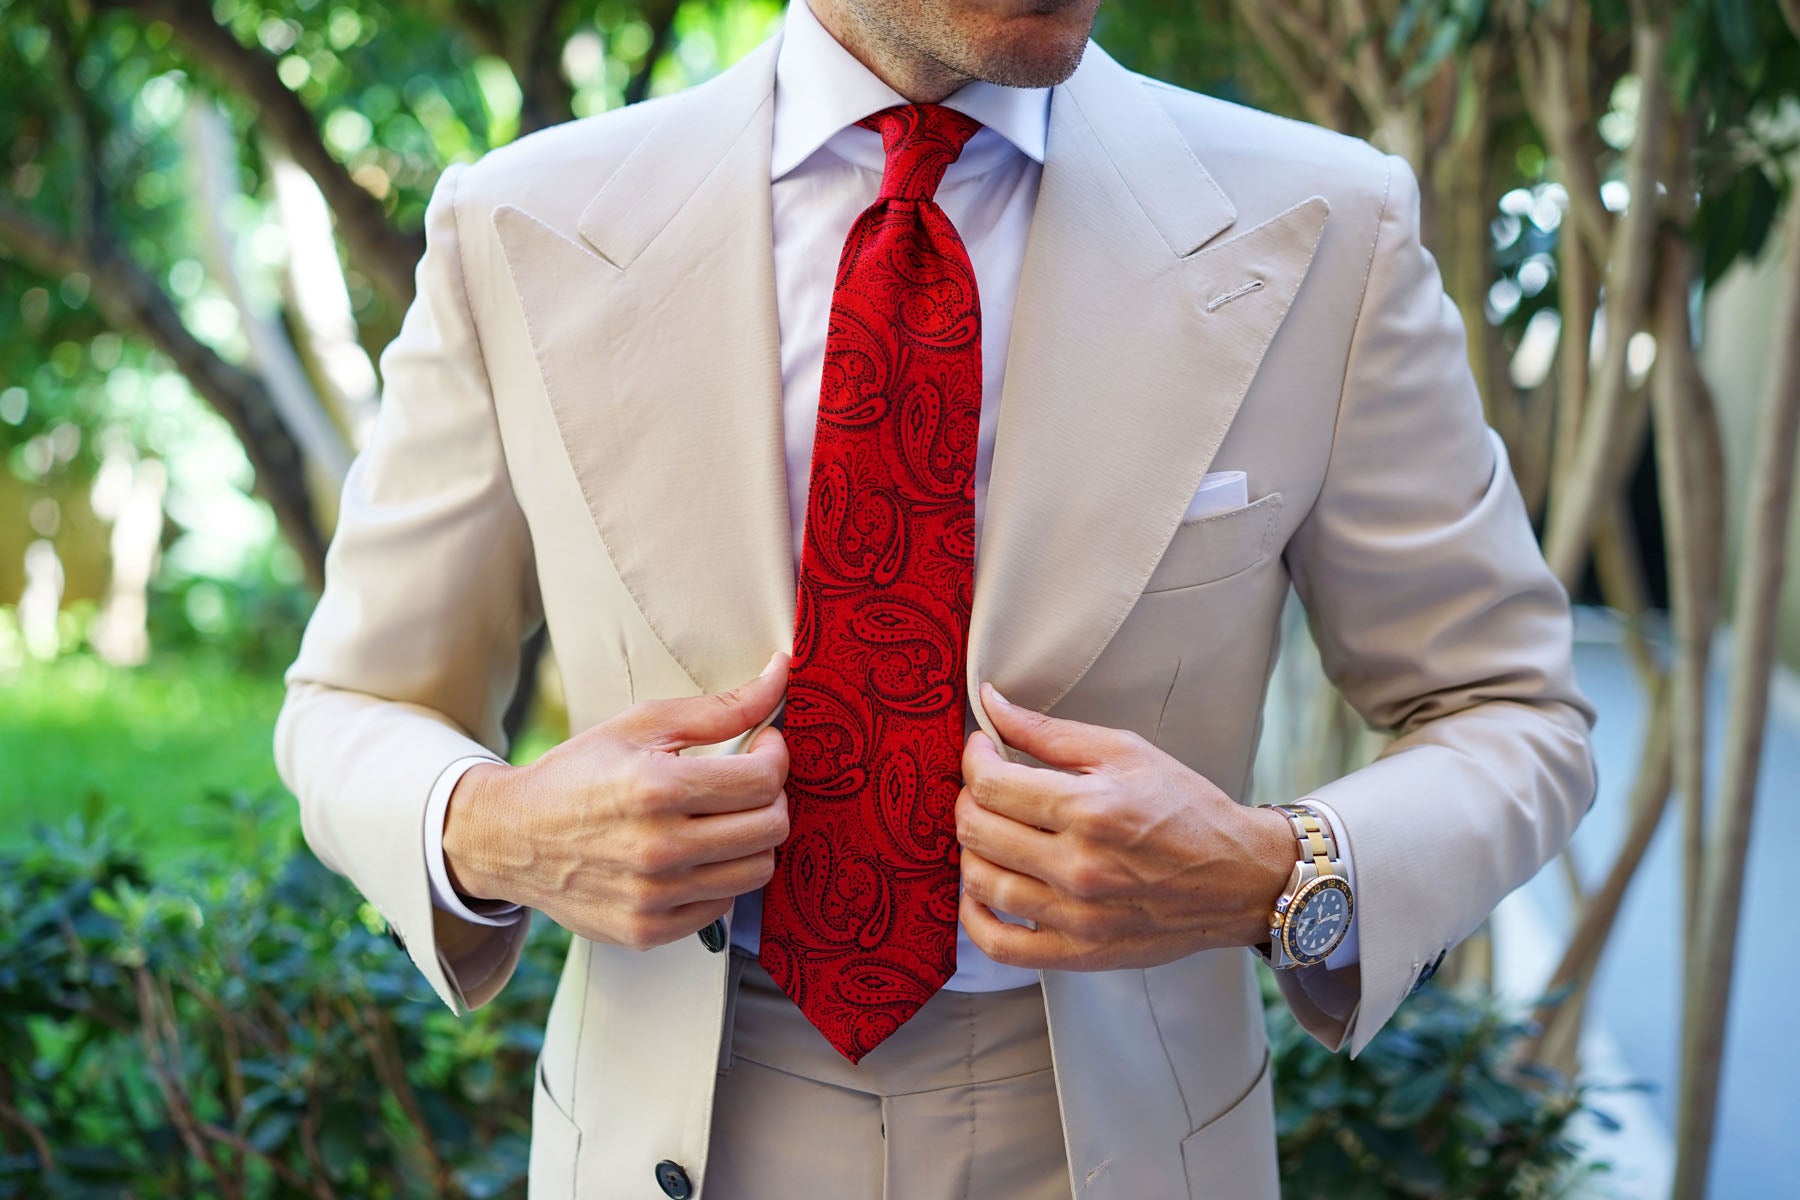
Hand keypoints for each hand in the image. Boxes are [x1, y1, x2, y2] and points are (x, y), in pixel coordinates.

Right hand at [443, 654, 791, 950]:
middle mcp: (657, 848)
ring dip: (753, 839)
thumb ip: (721, 707)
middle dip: (773, 796)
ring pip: (757, 871)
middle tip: (748, 781)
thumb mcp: (642, 724)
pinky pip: (723, 905)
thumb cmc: (580, 774)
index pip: (763, 780)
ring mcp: (653, 897)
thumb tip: (782, 675)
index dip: (776, 756)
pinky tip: (696, 852)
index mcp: (656, 788)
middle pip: (771, 828)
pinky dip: (721, 876)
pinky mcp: (648, 931)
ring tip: (725, 817)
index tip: (764, 745)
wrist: (511, 838)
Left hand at [956, 683, 1292, 971]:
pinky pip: (1000, 946)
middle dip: (966, 799)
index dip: (974, 758)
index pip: (991, 784)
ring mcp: (1076, 916)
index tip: (983, 748)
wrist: (1241, 878)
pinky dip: (974, 919)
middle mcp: (1078, 866)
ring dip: (970, 850)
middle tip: (985, 786)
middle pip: (977, 831)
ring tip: (990, 831)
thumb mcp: (1126, 752)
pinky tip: (981, 893)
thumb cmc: (1187, 809)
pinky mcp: (1079, 952)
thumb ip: (1049, 732)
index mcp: (1089, 809)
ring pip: (981, 883)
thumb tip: (991, 703)